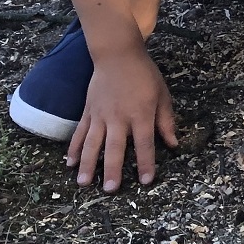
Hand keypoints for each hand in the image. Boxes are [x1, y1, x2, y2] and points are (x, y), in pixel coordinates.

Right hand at [68, 47, 176, 192]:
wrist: (118, 54)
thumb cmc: (144, 75)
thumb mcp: (162, 95)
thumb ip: (166, 121)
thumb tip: (173, 143)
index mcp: (140, 114)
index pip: (144, 143)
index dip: (145, 163)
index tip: (145, 181)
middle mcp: (119, 118)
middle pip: (115, 147)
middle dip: (112, 169)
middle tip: (110, 189)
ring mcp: (100, 115)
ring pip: (92, 143)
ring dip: (88, 164)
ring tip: (83, 183)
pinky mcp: (88, 111)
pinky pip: (80, 132)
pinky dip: (74, 148)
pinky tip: (70, 163)